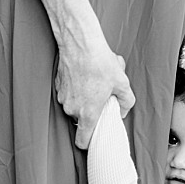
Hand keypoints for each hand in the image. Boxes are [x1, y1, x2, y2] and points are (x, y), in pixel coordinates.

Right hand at [56, 31, 134, 149]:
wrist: (80, 42)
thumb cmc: (100, 62)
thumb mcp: (122, 82)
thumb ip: (126, 102)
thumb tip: (122, 110)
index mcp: (88, 113)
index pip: (82, 141)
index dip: (89, 142)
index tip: (95, 135)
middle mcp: (72, 108)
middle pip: (81, 119)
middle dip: (91, 111)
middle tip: (101, 95)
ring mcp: (63, 96)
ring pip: (74, 105)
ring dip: (83, 98)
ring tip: (94, 80)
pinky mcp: (58, 84)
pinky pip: (68, 93)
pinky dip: (75, 88)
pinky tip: (84, 73)